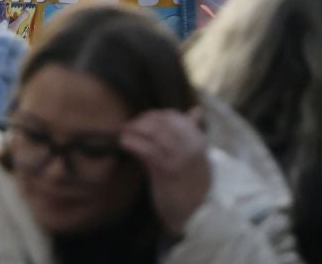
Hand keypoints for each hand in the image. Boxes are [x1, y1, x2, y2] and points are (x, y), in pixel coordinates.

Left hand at [119, 109, 210, 237]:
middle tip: (129, 125)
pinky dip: (133, 143)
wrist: (197, 212)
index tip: (142, 119)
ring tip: (124, 132)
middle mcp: (190, 146)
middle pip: (162, 122)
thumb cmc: (193, 180)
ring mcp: (179, 158)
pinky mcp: (166, 171)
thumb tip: (196, 110)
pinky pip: (147, 150)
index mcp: (198, 140)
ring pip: (154, 133)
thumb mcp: (196, 154)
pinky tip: (124, 143)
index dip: (155, 115)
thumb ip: (192, 132)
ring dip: (135, 129)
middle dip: (142, 121)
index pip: (175, 116)